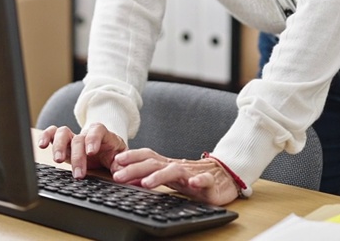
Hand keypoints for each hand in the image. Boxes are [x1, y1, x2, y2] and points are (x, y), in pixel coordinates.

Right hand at [37, 122, 127, 178]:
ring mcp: (73, 137)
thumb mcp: (121, 160)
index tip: (91, 152)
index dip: (93, 139)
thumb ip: (121, 166)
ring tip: (57, 160)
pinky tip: (42, 145)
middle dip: (77, 156)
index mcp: (103, 136)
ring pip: (63, 133)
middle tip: (79, 174)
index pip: (98, 130)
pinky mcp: (63, 142)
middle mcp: (86, 135)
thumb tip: (120, 175)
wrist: (107, 149)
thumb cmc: (114, 154)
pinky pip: (52, 133)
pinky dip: (45, 136)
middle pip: (79, 138)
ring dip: (58, 146)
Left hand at [109, 148, 241, 205]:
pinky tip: (193, 184)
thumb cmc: (193, 178)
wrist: (224, 177)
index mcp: (167, 165)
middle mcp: (177, 167)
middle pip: (154, 163)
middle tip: (118, 176)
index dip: (131, 157)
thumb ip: (151, 177)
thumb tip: (126, 178)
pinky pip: (205, 180)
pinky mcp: (210, 183)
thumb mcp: (169, 178)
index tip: (115, 160)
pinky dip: (199, 181)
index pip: (147, 156)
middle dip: (135, 168)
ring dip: (159, 176)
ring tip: (146, 183)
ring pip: (175, 171)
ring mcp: (193, 173)